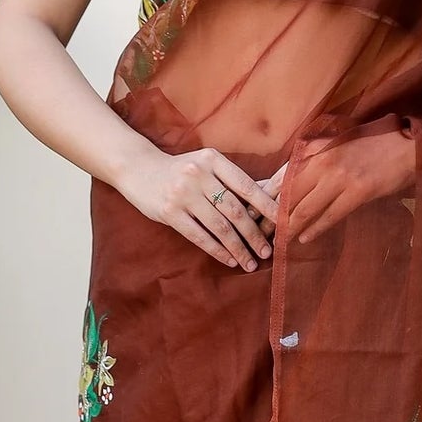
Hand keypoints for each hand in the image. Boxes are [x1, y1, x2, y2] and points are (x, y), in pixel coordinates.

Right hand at [118, 144, 280, 268]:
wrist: (138, 168)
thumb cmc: (181, 169)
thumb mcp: (205, 164)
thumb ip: (230, 179)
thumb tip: (270, 196)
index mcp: (213, 160)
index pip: (246, 185)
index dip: (267, 205)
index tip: (284, 221)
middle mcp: (199, 175)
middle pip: (235, 210)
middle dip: (254, 234)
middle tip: (268, 252)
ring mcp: (182, 194)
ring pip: (219, 227)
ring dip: (238, 247)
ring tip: (250, 262)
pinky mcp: (169, 212)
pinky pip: (199, 236)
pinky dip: (217, 250)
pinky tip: (229, 259)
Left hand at [270, 126, 415, 243]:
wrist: (407, 145)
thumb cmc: (373, 142)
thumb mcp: (337, 140)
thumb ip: (314, 153)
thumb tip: (288, 173)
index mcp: (317, 149)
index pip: (282, 176)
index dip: (267, 196)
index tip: (256, 211)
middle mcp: (323, 163)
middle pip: (289, 196)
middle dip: (273, 216)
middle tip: (262, 232)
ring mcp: (340, 178)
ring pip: (306, 208)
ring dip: (290, 227)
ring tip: (280, 240)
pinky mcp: (358, 193)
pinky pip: (330, 216)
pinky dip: (315, 229)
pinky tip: (304, 239)